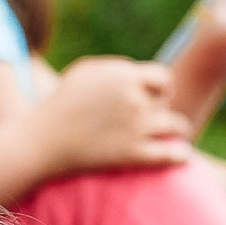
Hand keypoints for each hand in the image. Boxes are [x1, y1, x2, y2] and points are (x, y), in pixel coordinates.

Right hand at [35, 57, 193, 173]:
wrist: (44, 140)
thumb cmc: (62, 104)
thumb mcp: (86, 72)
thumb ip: (117, 69)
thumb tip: (140, 73)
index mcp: (124, 76)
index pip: (163, 78)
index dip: (162, 89)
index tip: (156, 99)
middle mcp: (134, 99)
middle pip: (167, 103)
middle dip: (161, 110)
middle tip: (153, 121)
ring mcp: (137, 127)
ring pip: (177, 126)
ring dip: (176, 131)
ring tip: (173, 137)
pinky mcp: (134, 154)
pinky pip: (172, 154)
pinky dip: (180, 155)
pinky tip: (181, 155)